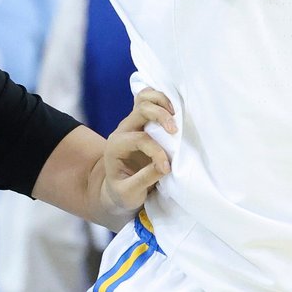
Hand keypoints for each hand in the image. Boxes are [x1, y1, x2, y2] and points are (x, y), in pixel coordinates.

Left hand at [101, 88, 176, 215]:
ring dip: (161, 102)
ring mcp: (132, 122)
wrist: (116, 188)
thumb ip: (144, 179)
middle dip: (160, 116)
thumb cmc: (122, 192)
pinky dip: (161, 99)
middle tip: (175, 131)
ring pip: (144, 98)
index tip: (168, 168)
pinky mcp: (142, 121)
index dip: (156, 152)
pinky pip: (148, 99)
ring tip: (176, 114)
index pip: (139, 139)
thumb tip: (166, 166)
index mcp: (116, 146)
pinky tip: (173, 110)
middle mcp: (123, 130)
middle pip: (141, 109)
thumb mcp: (129, 193)